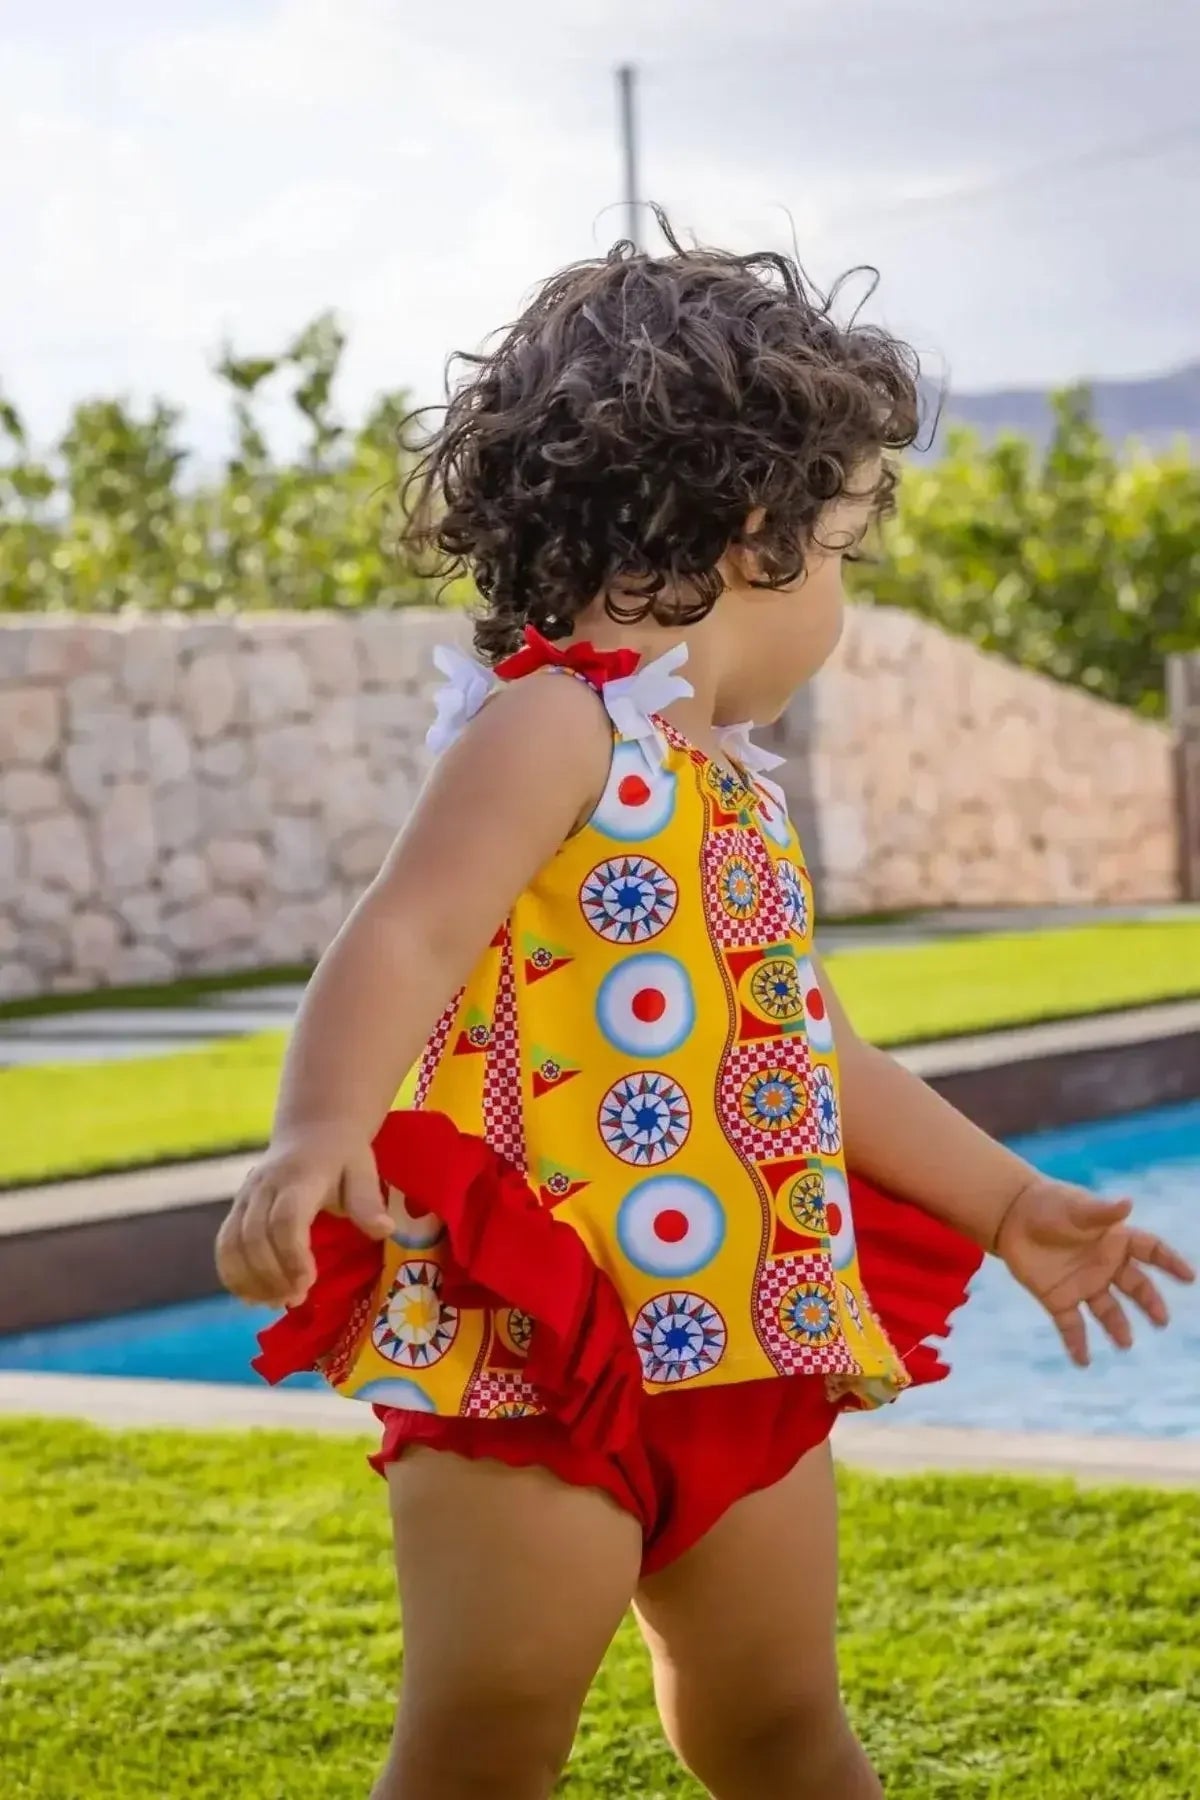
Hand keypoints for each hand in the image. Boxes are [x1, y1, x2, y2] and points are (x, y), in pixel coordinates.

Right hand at [215, 1129, 392, 1307]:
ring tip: (274, 1303)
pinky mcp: (236, 1207)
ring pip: (232, 1242)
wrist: (313, 1129)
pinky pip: (224, 1243)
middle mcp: (265, 1186)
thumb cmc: (343, 1155)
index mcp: (300, 1177)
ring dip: (249, 1279)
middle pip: (255, 1236)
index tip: (307, 1284)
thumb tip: (383, 1230)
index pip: (286, 1220)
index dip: (292, 1255)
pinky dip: (232, 1274)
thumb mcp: (363, 1170)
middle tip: (295, 1300)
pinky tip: (251, 1296)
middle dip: (272, 1275)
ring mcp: (246, 1196)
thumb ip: (367, 1201)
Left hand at [995, 1176, 1194, 1366]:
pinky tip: (1083, 1361)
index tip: (1188, 1277)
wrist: (1010, 1216)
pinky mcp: (1058, 1299)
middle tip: (1161, 1320)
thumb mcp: (1075, 1207)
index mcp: (1114, 1240)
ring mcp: (1083, 1285)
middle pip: (1136, 1287)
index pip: (1151, 1251)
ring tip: (1125, 1344)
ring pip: (1108, 1310)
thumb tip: (1128, 1202)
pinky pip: (1071, 1325)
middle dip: (1150, 1303)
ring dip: (1118, 1328)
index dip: (1170, 1262)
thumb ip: (1100, 1211)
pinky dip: (1077, 1343)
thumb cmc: (1048, 1206)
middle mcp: (1105, 1266)